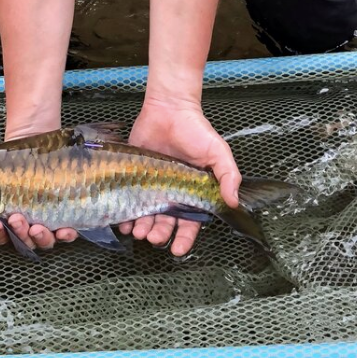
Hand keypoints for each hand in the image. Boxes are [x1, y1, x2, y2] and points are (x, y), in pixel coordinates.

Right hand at [0, 114, 78, 253]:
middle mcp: (26, 224)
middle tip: (16, 218)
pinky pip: (67, 233)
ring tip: (35, 224)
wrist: (33, 140)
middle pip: (23, 242)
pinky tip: (65, 230)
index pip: (1, 237)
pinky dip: (66, 235)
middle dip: (19, 234)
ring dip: (39, 237)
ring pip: (43, 241)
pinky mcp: (65, 214)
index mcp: (6, 219)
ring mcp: (47, 220)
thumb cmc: (6, 162)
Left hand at [124, 96, 240, 256]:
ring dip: (142, 227)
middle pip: (165, 223)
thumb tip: (234, 202)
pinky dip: (125, 213)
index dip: (184, 238)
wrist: (168, 108)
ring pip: (146, 216)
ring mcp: (151, 186)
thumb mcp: (218, 151)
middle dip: (159, 234)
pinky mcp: (134, 176)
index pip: (190, 223)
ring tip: (138, 231)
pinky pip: (128, 199)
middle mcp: (171, 193)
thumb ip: (228, 175)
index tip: (178, 249)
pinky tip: (122, 220)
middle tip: (153, 237)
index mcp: (192, 193)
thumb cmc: (196, 129)